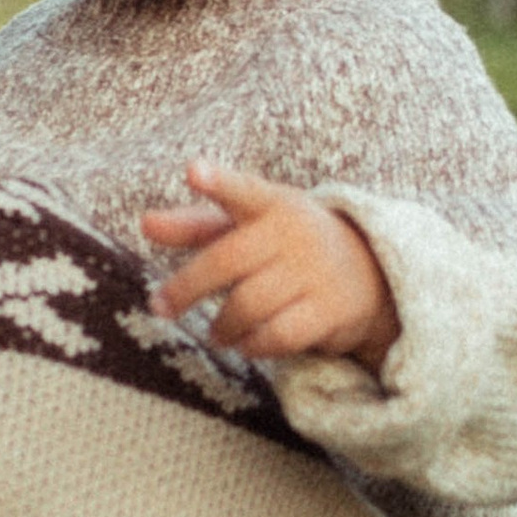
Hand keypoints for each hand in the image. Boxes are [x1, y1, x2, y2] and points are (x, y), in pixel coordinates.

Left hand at [138, 163, 399, 368]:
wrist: (370, 271)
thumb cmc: (289, 246)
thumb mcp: (250, 226)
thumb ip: (197, 226)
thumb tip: (145, 224)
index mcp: (273, 204)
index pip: (244, 190)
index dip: (218, 182)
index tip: (193, 171)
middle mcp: (295, 233)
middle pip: (227, 261)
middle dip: (186, 288)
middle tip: (161, 307)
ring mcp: (314, 272)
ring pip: (248, 305)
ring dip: (223, 325)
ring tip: (217, 332)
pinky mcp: (330, 311)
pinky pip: (278, 335)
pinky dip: (254, 345)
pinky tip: (246, 344)